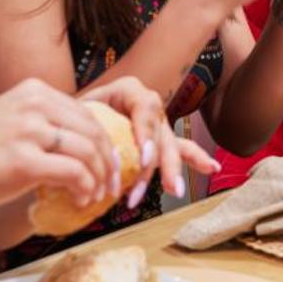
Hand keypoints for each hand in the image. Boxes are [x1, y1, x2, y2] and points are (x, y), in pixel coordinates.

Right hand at [0, 78, 115, 215]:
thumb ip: (40, 123)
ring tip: (96, 196)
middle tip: (111, 184)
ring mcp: (29, 131)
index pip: (85, 113)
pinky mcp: (25, 161)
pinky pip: (74, 173)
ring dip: (100, 178)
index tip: (108, 163)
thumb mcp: (8, 119)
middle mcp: (34, 104)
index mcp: (33, 91)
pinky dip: (85, 188)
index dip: (104, 141)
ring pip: (89, 152)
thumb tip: (75, 144)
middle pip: (94, 131)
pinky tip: (80, 200)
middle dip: (109, 161)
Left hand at [82, 76, 216, 205]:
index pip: (146, 110)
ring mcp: (158, 123)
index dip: (146, 134)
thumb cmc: (72, 113)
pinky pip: (182, 148)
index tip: (143, 160)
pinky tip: (210, 169)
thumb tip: (84, 149)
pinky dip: (196, 158)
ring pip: (171, 146)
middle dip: (159, 163)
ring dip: (172, 171)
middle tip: (159, 187)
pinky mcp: (161, 140)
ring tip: (174, 190)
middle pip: (160, 133)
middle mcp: (149, 106)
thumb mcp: (76, 109)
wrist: (72, 116)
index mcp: (129, 91)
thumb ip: (83, 123)